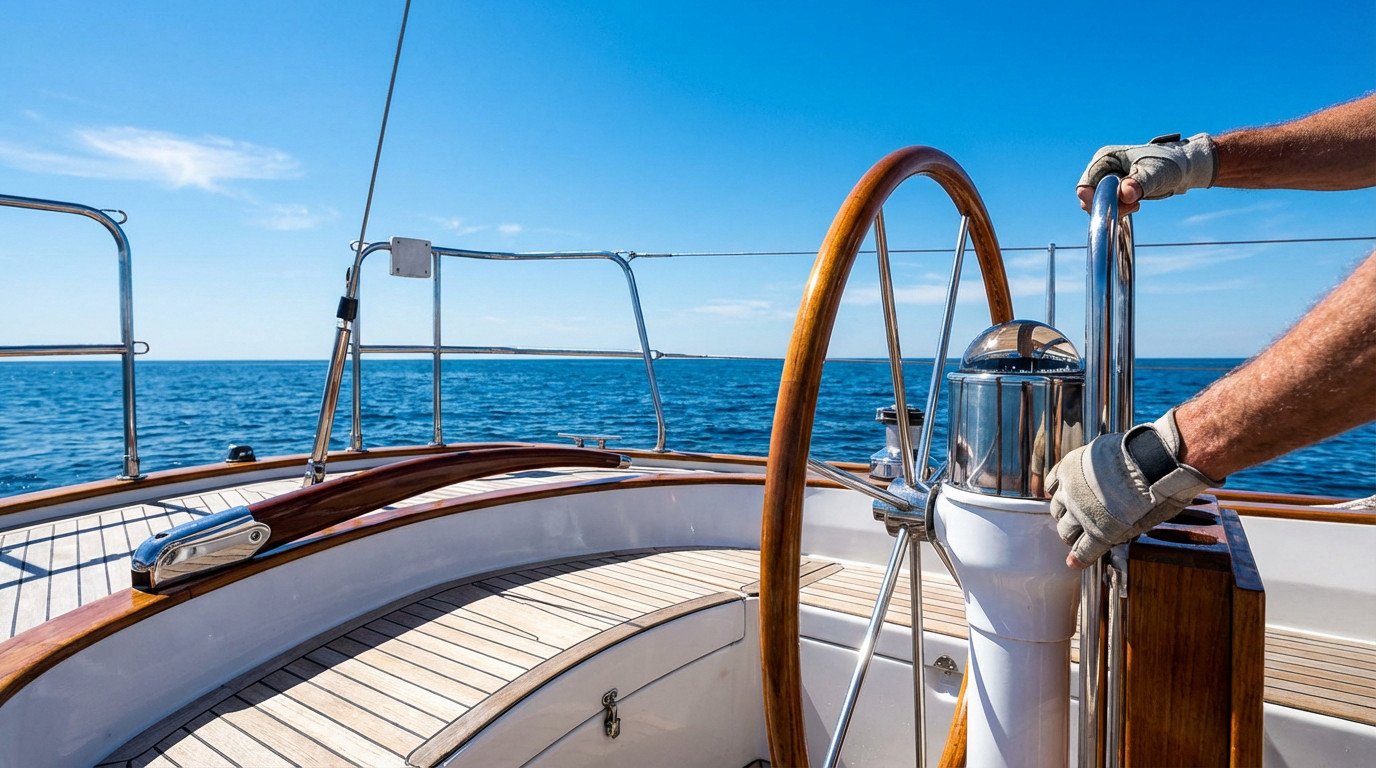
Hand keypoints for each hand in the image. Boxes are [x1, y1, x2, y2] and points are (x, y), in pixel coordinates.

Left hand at [1048, 409, 1219, 568]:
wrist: (1154, 462)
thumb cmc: (1142, 452)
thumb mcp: (1109, 451)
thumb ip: (1100, 468)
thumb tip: (1109, 475)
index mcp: (1071, 467)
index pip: (1054, 486)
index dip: (1064, 496)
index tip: (1069, 500)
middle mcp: (1070, 489)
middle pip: (1057, 510)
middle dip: (1067, 516)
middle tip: (1079, 521)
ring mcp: (1082, 512)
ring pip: (1066, 531)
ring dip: (1073, 535)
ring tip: (1082, 539)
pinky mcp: (1098, 531)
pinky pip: (1083, 550)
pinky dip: (1079, 558)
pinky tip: (1075, 563)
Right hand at [1076, 133, 1217, 213]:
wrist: (1184, 167)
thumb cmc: (1171, 164)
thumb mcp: (1156, 174)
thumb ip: (1140, 183)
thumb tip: (1125, 193)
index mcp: (1106, 157)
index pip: (1085, 184)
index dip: (1094, 199)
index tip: (1114, 206)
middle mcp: (1103, 167)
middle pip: (1090, 195)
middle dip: (1107, 205)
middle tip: (1132, 206)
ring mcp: (1108, 178)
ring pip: (1098, 202)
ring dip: (1115, 209)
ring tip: (1137, 205)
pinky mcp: (1115, 188)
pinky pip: (1108, 204)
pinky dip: (1120, 209)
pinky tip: (1136, 204)